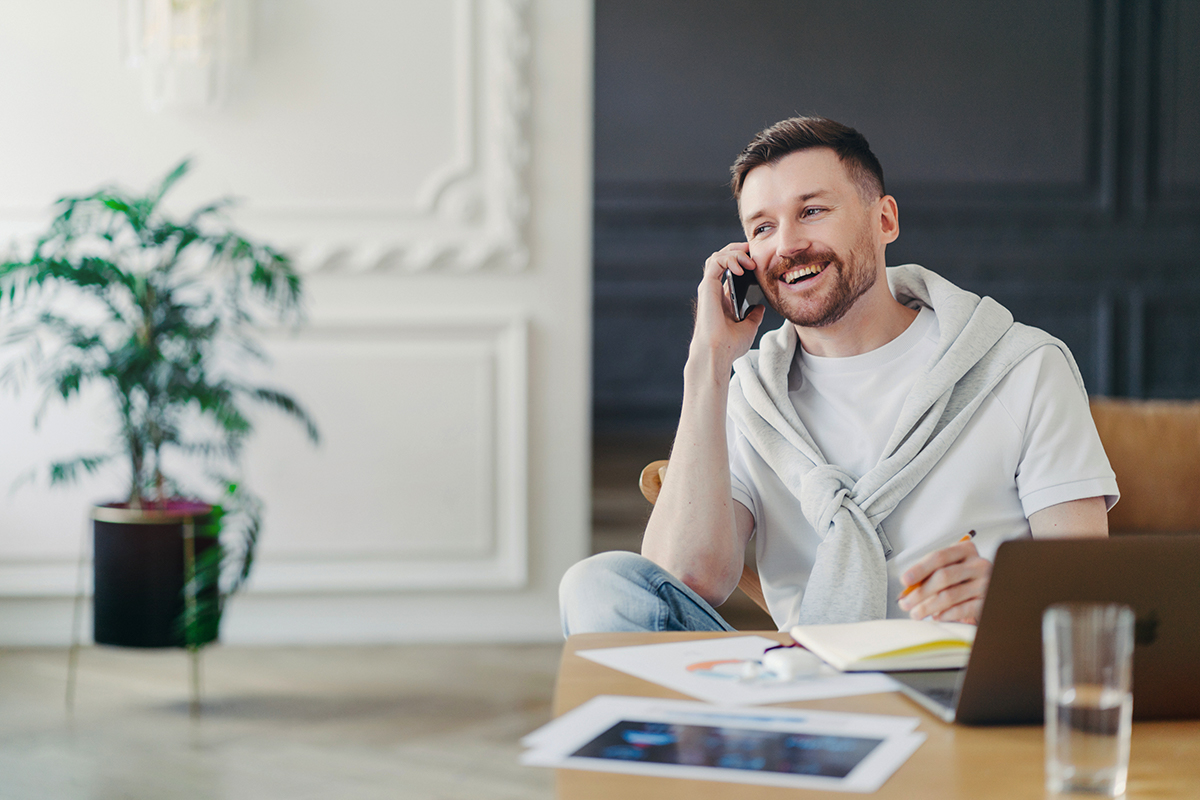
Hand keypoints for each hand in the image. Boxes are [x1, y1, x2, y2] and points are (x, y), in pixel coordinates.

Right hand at [691, 242, 764, 367]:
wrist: (718, 353)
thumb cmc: (729, 345)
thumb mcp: (748, 327)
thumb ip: (753, 315)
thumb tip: (760, 307)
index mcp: (722, 298)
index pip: (729, 269)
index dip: (742, 259)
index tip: (758, 260)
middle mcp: (714, 290)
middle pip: (722, 258)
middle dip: (738, 250)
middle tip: (754, 251)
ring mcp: (709, 287)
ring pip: (717, 256)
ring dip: (734, 252)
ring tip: (749, 259)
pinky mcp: (707, 287)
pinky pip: (715, 262)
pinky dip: (729, 259)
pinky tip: (742, 267)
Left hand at [897, 539, 991, 623]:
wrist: (998, 591)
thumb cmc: (966, 579)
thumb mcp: (951, 569)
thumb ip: (931, 574)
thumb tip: (908, 589)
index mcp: (966, 550)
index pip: (939, 557)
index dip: (919, 569)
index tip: (905, 580)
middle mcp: (978, 564)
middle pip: (943, 576)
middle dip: (920, 592)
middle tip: (905, 603)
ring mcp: (985, 583)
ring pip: (950, 595)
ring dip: (928, 606)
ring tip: (916, 613)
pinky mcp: (988, 602)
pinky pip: (963, 609)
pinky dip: (946, 614)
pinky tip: (936, 617)